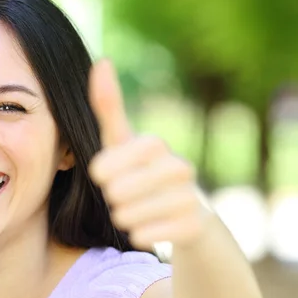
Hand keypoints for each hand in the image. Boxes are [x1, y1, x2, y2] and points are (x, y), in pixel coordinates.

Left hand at [88, 59, 207, 250]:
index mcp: (155, 145)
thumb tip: (102, 61)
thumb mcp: (124, 143)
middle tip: (122, 197)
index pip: (114, 159)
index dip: (104, 169)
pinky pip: (147, 236)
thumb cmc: (144, 174)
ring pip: (129, 216)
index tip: (101, 175)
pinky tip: (147, 229)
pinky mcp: (196, 227)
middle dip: (112, 198)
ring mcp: (190, 197)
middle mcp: (179, 167)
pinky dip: (139, 235)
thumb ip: (110, 108)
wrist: (188, 216)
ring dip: (123, 218)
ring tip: (134, 212)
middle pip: (118, 192)